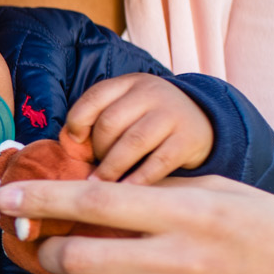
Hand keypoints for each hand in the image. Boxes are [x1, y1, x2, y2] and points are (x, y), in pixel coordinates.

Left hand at [0, 175, 273, 273]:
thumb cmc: (270, 231)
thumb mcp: (221, 192)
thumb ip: (158, 193)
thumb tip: (87, 193)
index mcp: (190, 211)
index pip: (96, 199)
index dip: (41, 200)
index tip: (5, 200)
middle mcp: (187, 260)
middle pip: (83, 256)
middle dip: (50, 252)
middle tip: (49, 249)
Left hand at [62, 74, 213, 184]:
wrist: (202, 119)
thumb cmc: (149, 118)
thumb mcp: (128, 105)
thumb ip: (101, 117)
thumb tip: (70, 145)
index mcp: (130, 82)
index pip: (95, 96)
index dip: (78, 120)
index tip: (75, 142)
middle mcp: (152, 93)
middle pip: (111, 122)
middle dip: (97, 149)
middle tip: (94, 167)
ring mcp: (172, 115)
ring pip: (132, 142)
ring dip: (111, 168)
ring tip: (100, 185)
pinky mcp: (188, 139)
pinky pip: (158, 163)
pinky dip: (138, 179)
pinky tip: (126, 190)